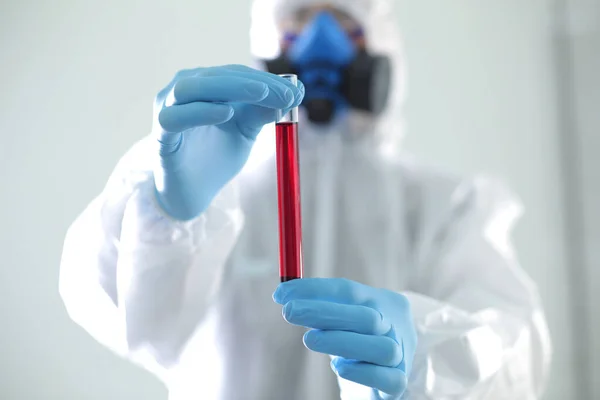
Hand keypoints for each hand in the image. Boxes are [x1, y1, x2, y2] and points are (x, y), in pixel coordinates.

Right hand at [152, 65, 303, 219]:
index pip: (237, 74)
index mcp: (205, 86)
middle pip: (218, 75)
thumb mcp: (245, 131)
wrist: (191, 193)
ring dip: (230, 87)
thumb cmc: (215, 157)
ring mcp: (168, 109)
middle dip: (256, 83)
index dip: (267, 80)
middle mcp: (183, 90)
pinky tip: (227, 114)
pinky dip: (202, 112)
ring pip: (193, 87)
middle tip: (286, 95)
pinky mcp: (161, 134)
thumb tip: (295, 91)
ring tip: (261, 94)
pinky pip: (176, 117)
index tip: (297, 92)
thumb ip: (263, 112)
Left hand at [273, 278, 416, 398]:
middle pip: (367, 316)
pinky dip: (363, 374)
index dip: (314, 290)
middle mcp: (395, 325)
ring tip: (309, 340)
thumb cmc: (360, 334)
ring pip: (383, 348)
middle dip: (325, 313)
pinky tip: (339, 367)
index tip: (282, 293)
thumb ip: (320, 302)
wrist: (394, 364)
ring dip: (343, 342)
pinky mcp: (398, 383)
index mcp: (381, 301)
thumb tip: (283, 294)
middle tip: (289, 312)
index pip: (348, 290)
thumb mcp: (344, 313)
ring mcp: (401, 355)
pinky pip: (391, 380)